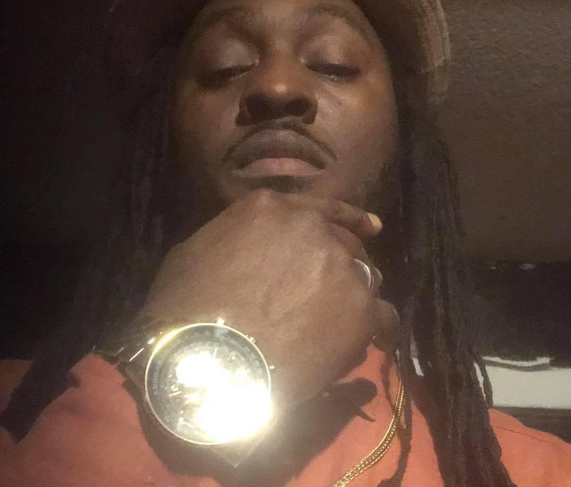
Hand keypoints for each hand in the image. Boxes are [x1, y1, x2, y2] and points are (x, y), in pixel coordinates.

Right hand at [141, 189, 398, 410]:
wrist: (206, 361)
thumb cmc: (187, 307)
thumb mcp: (197, 251)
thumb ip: (237, 237)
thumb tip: (253, 248)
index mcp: (274, 209)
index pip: (322, 208)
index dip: (349, 219)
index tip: (371, 228)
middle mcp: (314, 229)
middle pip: (346, 242)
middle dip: (346, 262)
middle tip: (340, 288)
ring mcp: (341, 267)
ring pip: (367, 276)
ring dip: (357, 294)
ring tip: (347, 319)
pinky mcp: (361, 309)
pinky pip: (383, 316)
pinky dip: (375, 329)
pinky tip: (367, 342)